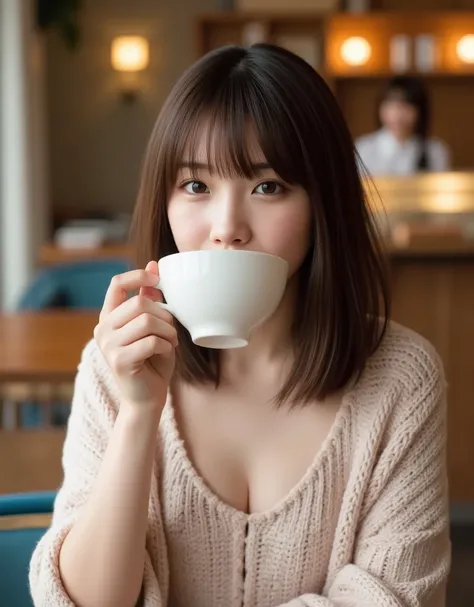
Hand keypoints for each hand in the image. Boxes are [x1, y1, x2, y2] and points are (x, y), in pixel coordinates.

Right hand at [94, 261, 177, 412]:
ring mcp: (108, 345)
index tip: (158, 279)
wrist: (147, 399)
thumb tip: (153, 264)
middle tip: (171, 332)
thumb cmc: (152, 361)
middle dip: (165, 315)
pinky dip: (166, 347)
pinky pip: (152, 342)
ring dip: (168, 332)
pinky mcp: (119, 361)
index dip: (138, 276)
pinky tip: (165, 354)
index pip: (117, 284)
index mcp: (109, 317)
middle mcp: (102, 329)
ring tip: (170, 344)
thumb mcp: (153, 326)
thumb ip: (150, 299)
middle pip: (140, 302)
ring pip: (147, 321)